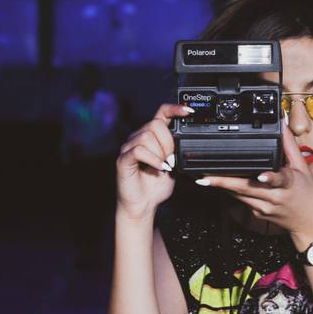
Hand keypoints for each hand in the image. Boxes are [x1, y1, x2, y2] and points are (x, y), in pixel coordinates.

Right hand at [115, 103, 192, 218]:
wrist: (143, 205)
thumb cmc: (156, 185)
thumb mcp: (174, 166)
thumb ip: (178, 152)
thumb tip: (189, 142)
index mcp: (152, 136)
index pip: (161, 113)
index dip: (174, 108)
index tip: (189, 111)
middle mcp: (138, 138)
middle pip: (155, 124)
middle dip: (168, 142)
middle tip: (171, 159)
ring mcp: (129, 148)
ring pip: (146, 137)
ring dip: (160, 153)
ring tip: (163, 166)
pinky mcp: (123, 159)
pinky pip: (138, 151)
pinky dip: (152, 159)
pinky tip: (159, 168)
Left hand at [196, 127, 312, 235]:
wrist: (309, 222)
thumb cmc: (307, 194)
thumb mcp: (302, 167)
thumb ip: (289, 145)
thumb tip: (282, 124)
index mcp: (288, 184)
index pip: (279, 179)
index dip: (269, 177)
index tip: (261, 175)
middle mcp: (275, 197)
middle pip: (247, 188)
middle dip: (225, 182)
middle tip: (206, 177)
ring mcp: (265, 207)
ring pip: (240, 195)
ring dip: (222, 186)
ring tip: (205, 178)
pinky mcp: (257, 213)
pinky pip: (241, 199)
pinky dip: (231, 191)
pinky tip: (220, 184)